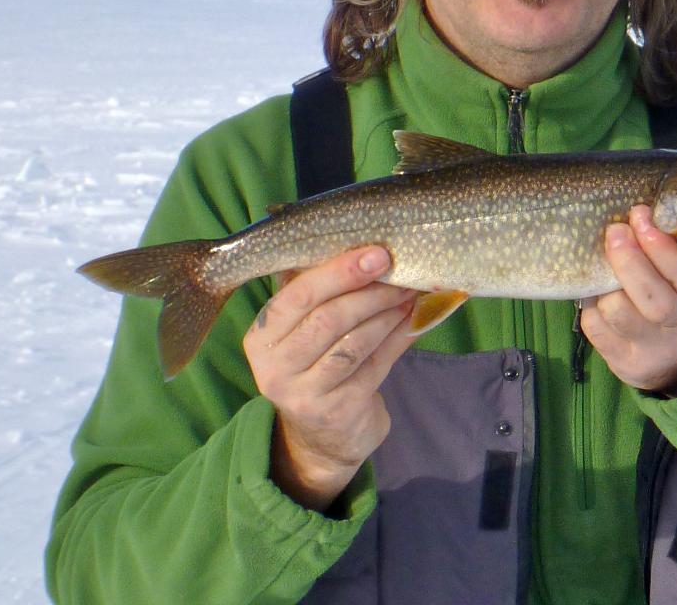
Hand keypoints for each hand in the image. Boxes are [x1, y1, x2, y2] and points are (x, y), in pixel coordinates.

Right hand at [243, 245, 415, 512]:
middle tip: (401, 270)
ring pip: (353, 341)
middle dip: (369, 290)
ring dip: (388, 312)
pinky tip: (414, 319)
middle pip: (327, 319)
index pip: (297, 296)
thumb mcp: (303, 328)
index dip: (338, 272)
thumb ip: (317, 288)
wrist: (322, 438)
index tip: (376, 252)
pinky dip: (398, 337)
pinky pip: (375, 364)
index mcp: (261, 336)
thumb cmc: (316, 364)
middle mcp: (274, 367)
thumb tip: (360, 238)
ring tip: (412, 291)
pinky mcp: (337, 412)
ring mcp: (304, 393)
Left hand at [583, 205, 676, 395]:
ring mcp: (655, 347)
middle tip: (614, 231)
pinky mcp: (628, 363)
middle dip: (628, 262)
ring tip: (603, 262)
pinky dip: (590, 305)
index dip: (659, 246)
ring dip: (603, 284)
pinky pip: (596, 329)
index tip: (639, 214)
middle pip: (654, 301)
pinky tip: (598, 290)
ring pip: (619, 314)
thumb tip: (644, 206)